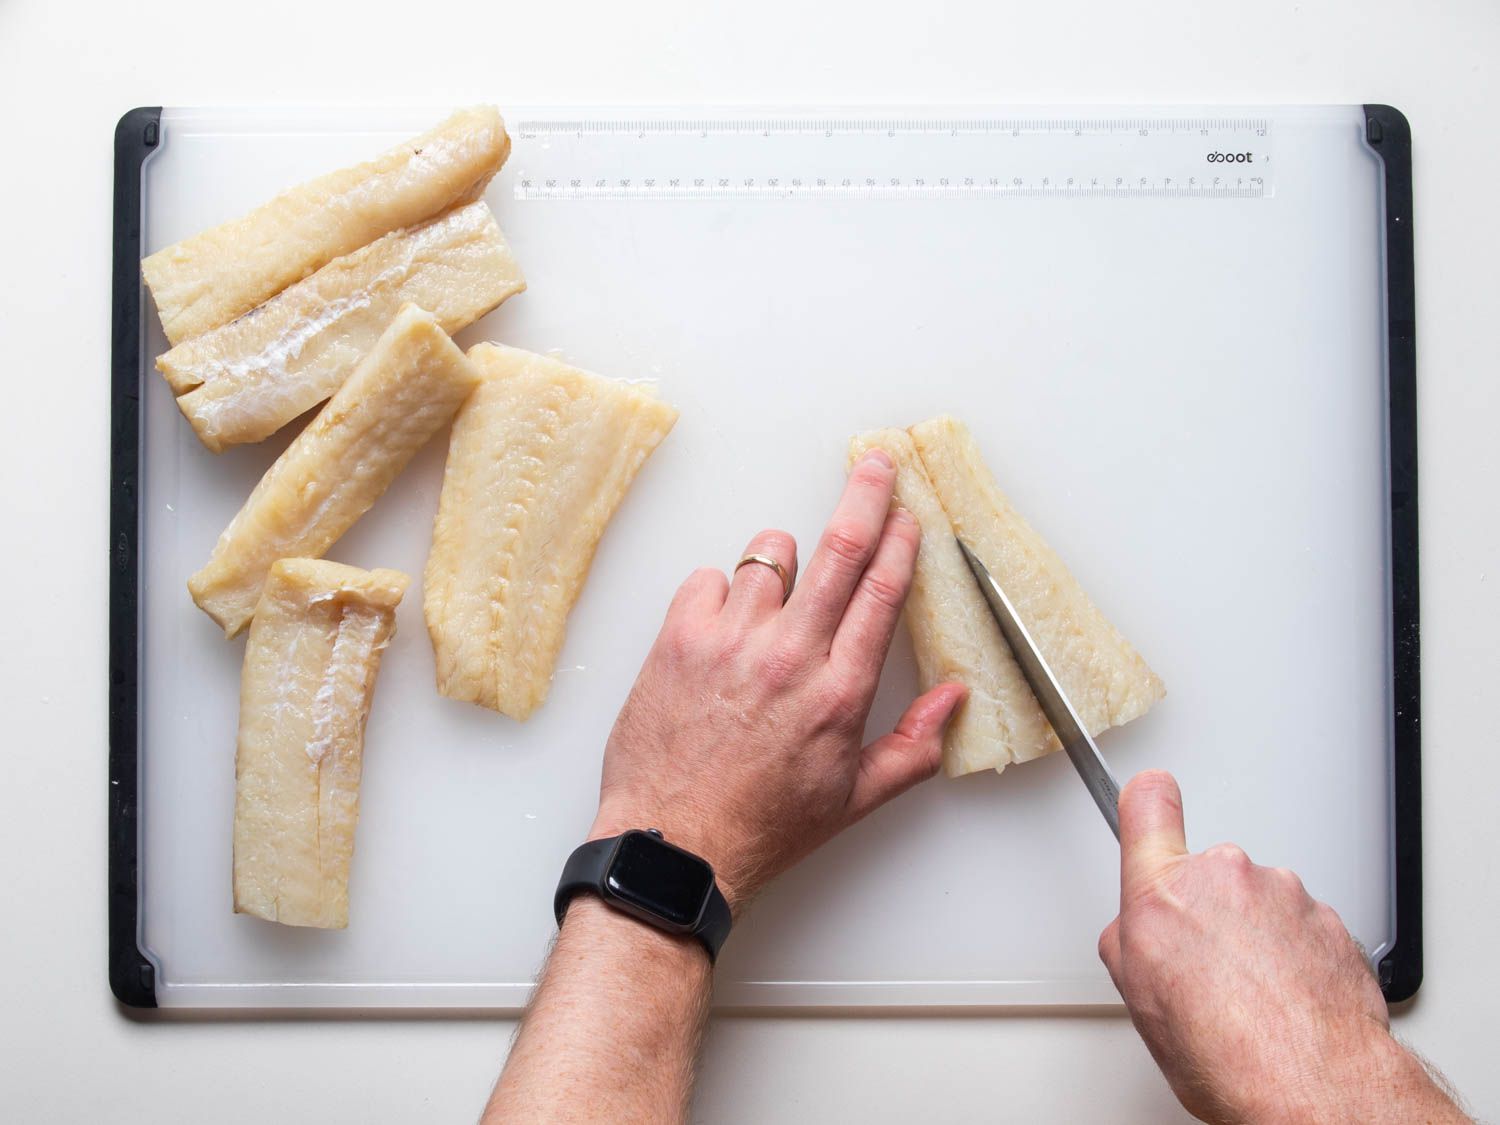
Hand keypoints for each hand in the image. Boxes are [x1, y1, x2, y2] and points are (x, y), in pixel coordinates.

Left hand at [590, 448, 965, 910]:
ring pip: (767, 556)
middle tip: (872, 465)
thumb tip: (954, 697)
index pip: (880, 594)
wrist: (675, 845)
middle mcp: (788, 656)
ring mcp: (730, 642)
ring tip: (777, 597)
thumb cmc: (762, 826)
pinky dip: (720, 592)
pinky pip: (707, 578)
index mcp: (839, 692)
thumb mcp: (855, 798)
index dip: (898, 544)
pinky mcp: (678, 640)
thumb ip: (915, 745)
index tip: (907, 515)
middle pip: (837, 550)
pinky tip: (724, 627)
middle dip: (863, 496)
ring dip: (781, 563)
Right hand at [1099, 770, 1466, 1123]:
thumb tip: (1143, 936)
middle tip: (1209, 969)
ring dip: (1257, 937)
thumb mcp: (1137, 997)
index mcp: (1165, 891)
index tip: (1147, 797)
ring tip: (1255, 997)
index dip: (1146, 801)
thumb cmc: (1226, 1050)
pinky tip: (1288, 1000)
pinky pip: (1302, 930)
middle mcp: (1226, 876)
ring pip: (1260, 904)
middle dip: (1209, 912)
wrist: (1309, 1081)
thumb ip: (1133, 940)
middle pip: (1209, 875)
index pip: (1148, 807)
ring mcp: (1284, 894)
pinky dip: (1295, 958)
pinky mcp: (1330, 920)